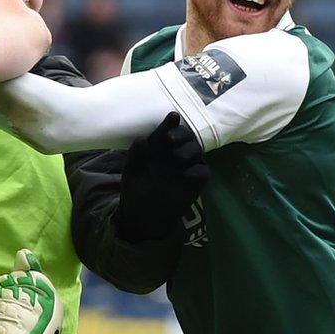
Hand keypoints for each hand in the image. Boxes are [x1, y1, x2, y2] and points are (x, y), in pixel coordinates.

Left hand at [119, 112, 211, 241]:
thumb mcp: (131, 171)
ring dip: (189, 149)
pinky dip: (197, 171)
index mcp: (160, 146)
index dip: (171, 123)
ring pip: (196, 150)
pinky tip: (188, 174)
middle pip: (186, 135)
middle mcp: (176, 151)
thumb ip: (136, 155)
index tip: (172, 118)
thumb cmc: (135, 188)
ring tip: (177, 157)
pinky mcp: (196, 182)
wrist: (141, 215)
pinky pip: (203, 172)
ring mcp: (188, 166)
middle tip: (169, 138)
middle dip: (181, 133)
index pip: (168, 129)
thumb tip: (141, 139)